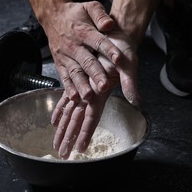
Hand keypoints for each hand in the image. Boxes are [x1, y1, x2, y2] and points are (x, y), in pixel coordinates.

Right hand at [41, 0, 122, 100]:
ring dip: (82, 86)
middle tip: (105, 86)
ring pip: (75, 73)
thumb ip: (100, 14)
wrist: (53, 16)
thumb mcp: (89, 6)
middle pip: (86, 62)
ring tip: (89, 97)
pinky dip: (69, 88)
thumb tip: (109, 24)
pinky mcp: (60, 64)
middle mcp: (73, 46)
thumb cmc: (76, 13)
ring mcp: (65, 56)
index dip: (109, 50)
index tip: (119, 60)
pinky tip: (74, 98)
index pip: (98, 41)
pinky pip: (64, 77)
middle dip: (96, 75)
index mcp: (83, 31)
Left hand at [51, 30, 139, 158]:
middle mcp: (92, 93)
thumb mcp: (128, 64)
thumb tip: (135, 101)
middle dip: (69, 137)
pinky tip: (55, 120)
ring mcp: (85, 88)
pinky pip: (67, 98)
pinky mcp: (80, 80)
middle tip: (62, 154)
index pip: (91, 117)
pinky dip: (61, 109)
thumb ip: (130, 83)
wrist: (117, 37)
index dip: (85, 133)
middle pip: (78, 119)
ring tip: (57, 143)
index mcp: (101, 92)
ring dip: (64, 129)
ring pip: (71, 112)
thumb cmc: (123, 50)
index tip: (79, 148)